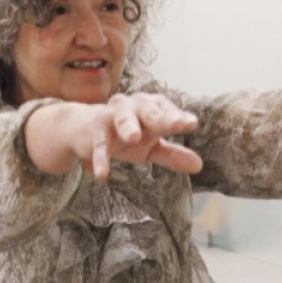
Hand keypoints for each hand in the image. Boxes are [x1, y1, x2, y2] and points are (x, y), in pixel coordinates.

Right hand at [52, 93, 202, 182]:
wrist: (82, 129)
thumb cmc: (123, 134)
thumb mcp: (150, 146)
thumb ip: (172, 154)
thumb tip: (199, 166)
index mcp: (150, 108)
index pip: (167, 111)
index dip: (178, 117)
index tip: (191, 123)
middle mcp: (133, 107)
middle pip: (149, 111)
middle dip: (162, 117)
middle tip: (177, 124)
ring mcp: (112, 117)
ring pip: (122, 119)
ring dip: (128, 126)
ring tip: (134, 137)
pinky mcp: (94, 131)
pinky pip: (99, 145)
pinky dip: (100, 159)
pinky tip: (102, 175)